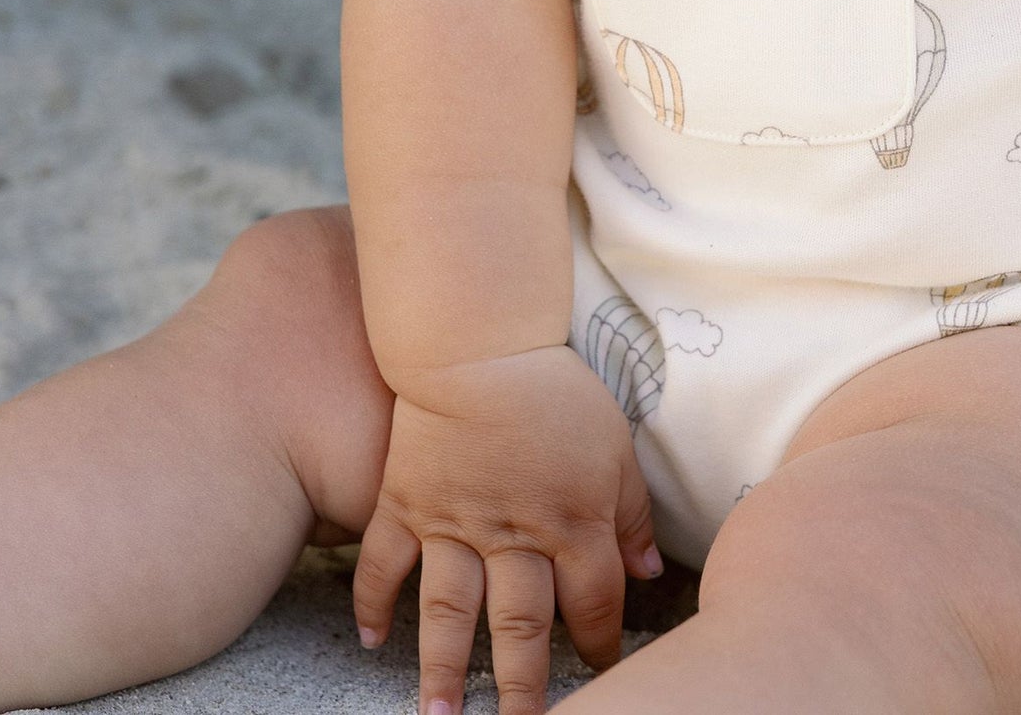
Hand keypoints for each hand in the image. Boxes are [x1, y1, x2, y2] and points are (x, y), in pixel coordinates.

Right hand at [353, 345, 661, 714]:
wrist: (479, 341)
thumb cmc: (555, 389)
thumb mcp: (614, 443)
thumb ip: (631, 510)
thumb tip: (648, 572)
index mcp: (572, 518)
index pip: (593, 601)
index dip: (601, 642)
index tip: (603, 671)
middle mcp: (513, 532)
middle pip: (521, 626)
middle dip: (525, 687)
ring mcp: (453, 521)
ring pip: (450, 612)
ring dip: (445, 670)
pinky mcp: (406, 501)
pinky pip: (384, 562)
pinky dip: (374, 601)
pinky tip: (371, 641)